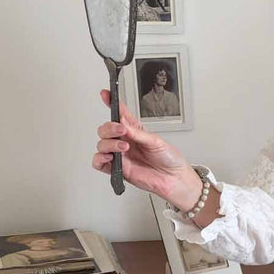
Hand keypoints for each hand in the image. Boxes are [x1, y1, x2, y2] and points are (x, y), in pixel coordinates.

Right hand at [92, 89, 200, 209]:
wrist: (174, 179)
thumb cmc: (169, 159)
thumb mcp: (156, 141)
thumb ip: (137, 133)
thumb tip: (123, 124)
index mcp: (135, 131)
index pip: (120, 114)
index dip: (112, 103)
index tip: (105, 94)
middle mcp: (125, 142)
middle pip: (105, 130)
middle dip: (110, 128)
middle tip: (121, 130)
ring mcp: (121, 155)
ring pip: (101, 145)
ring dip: (109, 143)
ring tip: (123, 147)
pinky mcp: (118, 169)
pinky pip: (99, 163)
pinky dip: (99, 158)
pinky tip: (109, 157)